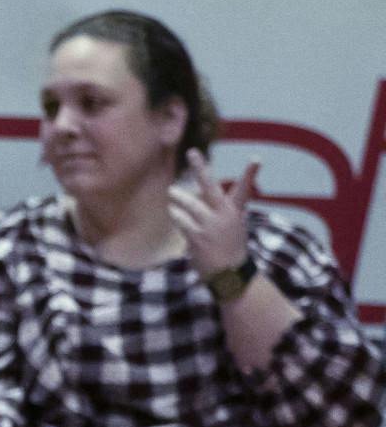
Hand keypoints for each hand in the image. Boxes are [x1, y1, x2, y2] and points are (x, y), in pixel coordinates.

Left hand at [168, 150, 258, 280]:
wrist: (228, 274)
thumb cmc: (229, 249)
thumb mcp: (232, 227)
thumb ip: (217, 212)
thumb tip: (198, 200)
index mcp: (234, 211)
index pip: (245, 188)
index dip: (251, 173)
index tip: (256, 158)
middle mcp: (224, 215)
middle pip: (210, 187)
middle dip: (201, 169)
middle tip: (192, 152)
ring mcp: (210, 225)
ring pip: (190, 204)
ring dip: (179, 197)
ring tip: (172, 192)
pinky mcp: (198, 237)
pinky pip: (182, 221)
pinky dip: (176, 216)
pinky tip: (172, 211)